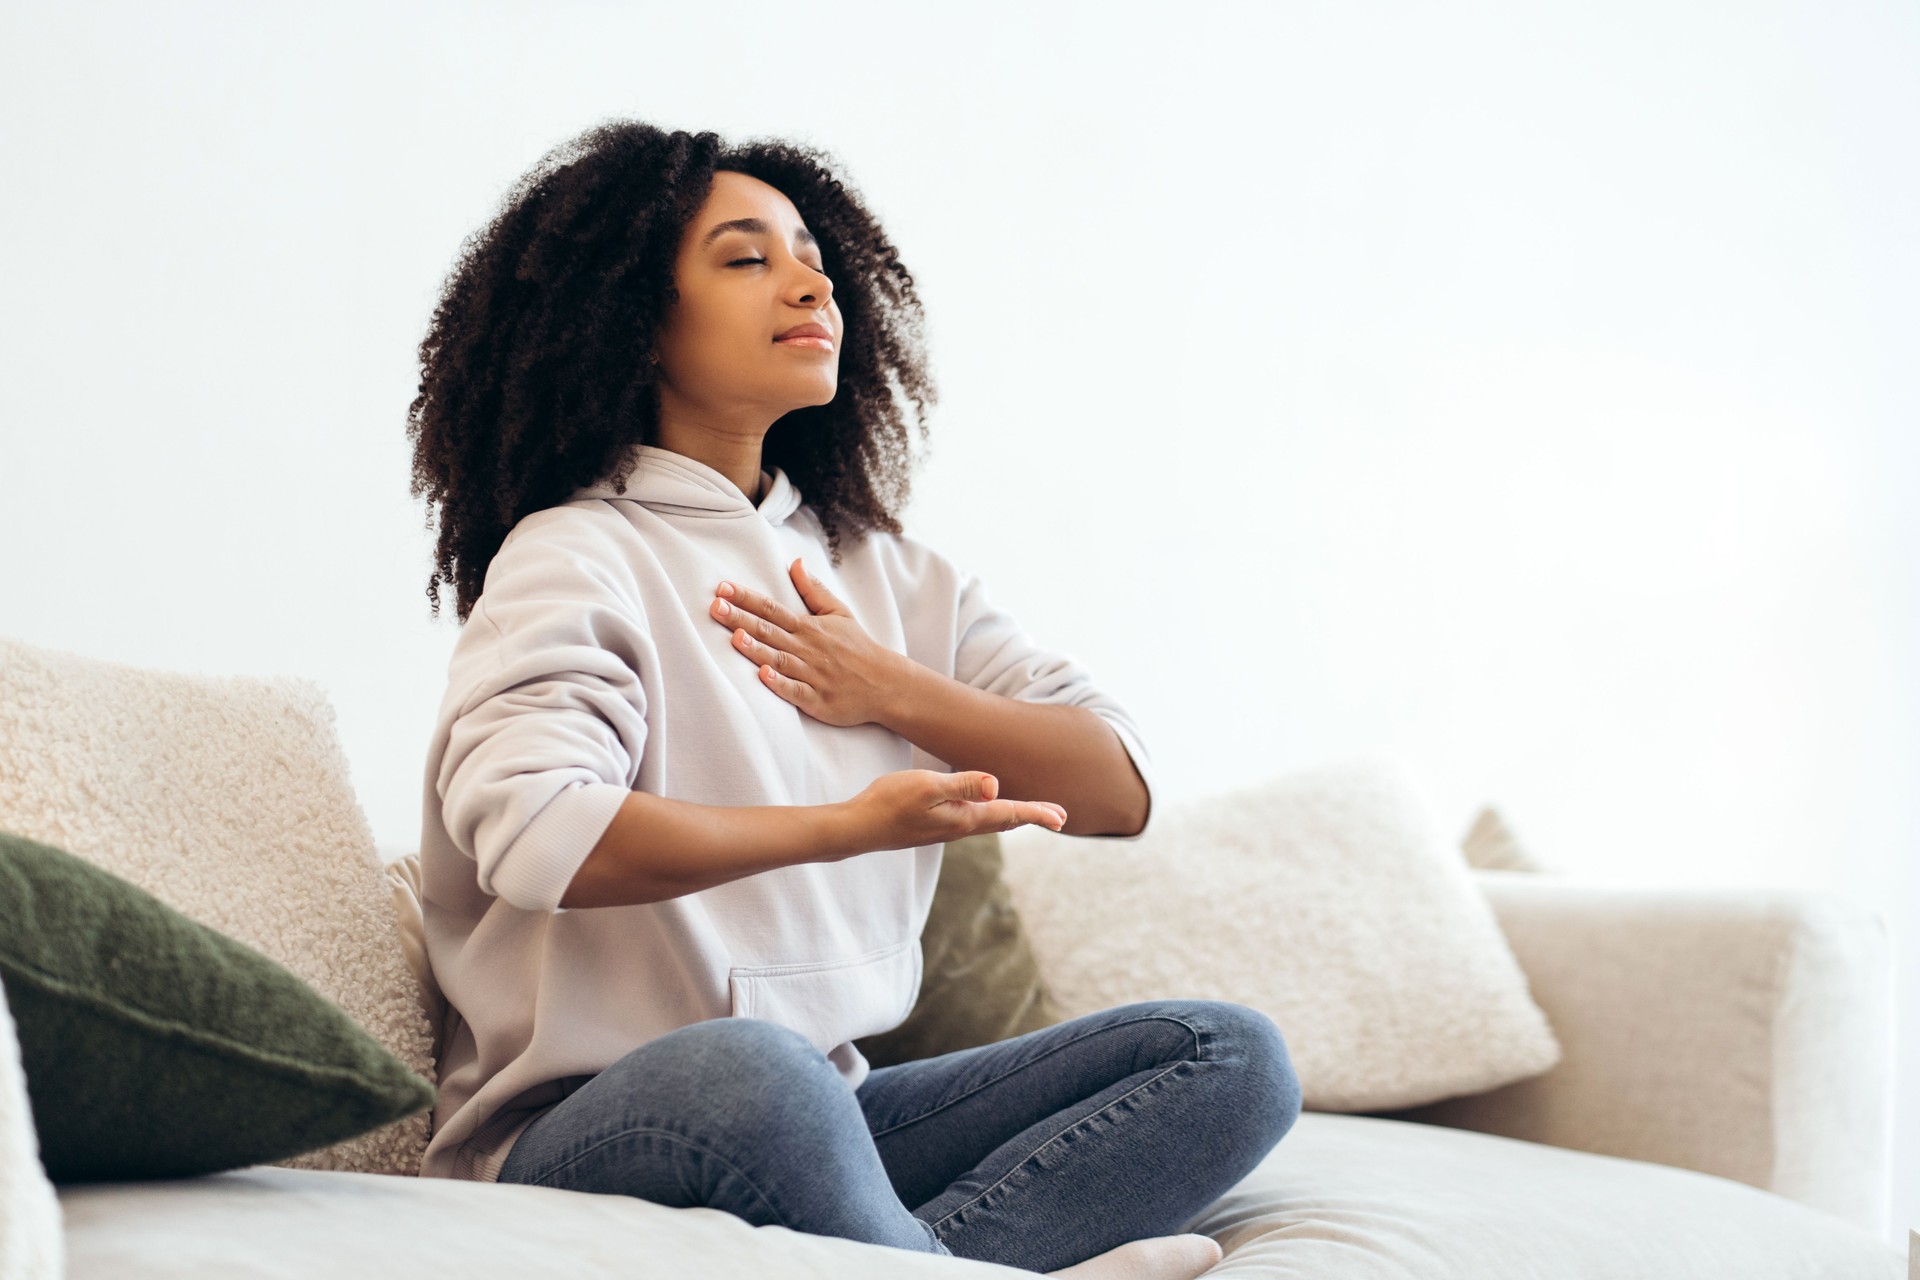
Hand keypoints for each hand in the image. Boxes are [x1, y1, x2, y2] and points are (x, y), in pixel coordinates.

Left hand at [709, 558, 910, 727]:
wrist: (886, 684)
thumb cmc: (858, 648)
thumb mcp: (839, 613)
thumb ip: (814, 590)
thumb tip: (795, 562)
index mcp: (809, 627)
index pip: (772, 608)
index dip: (746, 598)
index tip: (722, 588)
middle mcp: (807, 649)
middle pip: (769, 631)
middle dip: (741, 618)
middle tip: (715, 607)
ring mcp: (812, 675)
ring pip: (779, 659)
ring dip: (756, 648)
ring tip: (734, 637)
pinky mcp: (817, 700)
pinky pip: (795, 691)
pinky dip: (779, 684)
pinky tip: (762, 676)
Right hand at [844, 769, 1066, 853]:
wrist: (857, 828)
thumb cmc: (889, 803)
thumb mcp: (927, 786)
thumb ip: (962, 785)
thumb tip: (996, 785)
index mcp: (964, 818)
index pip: (1008, 814)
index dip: (1037, 812)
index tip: (1062, 817)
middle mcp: (959, 828)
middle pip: (1004, 821)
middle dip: (1032, 816)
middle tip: (1060, 817)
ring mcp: (945, 829)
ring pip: (988, 823)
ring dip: (1012, 817)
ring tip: (1031, 813)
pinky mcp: (932, 826)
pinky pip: (972, 821)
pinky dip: (990, 816)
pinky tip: (984, 812)